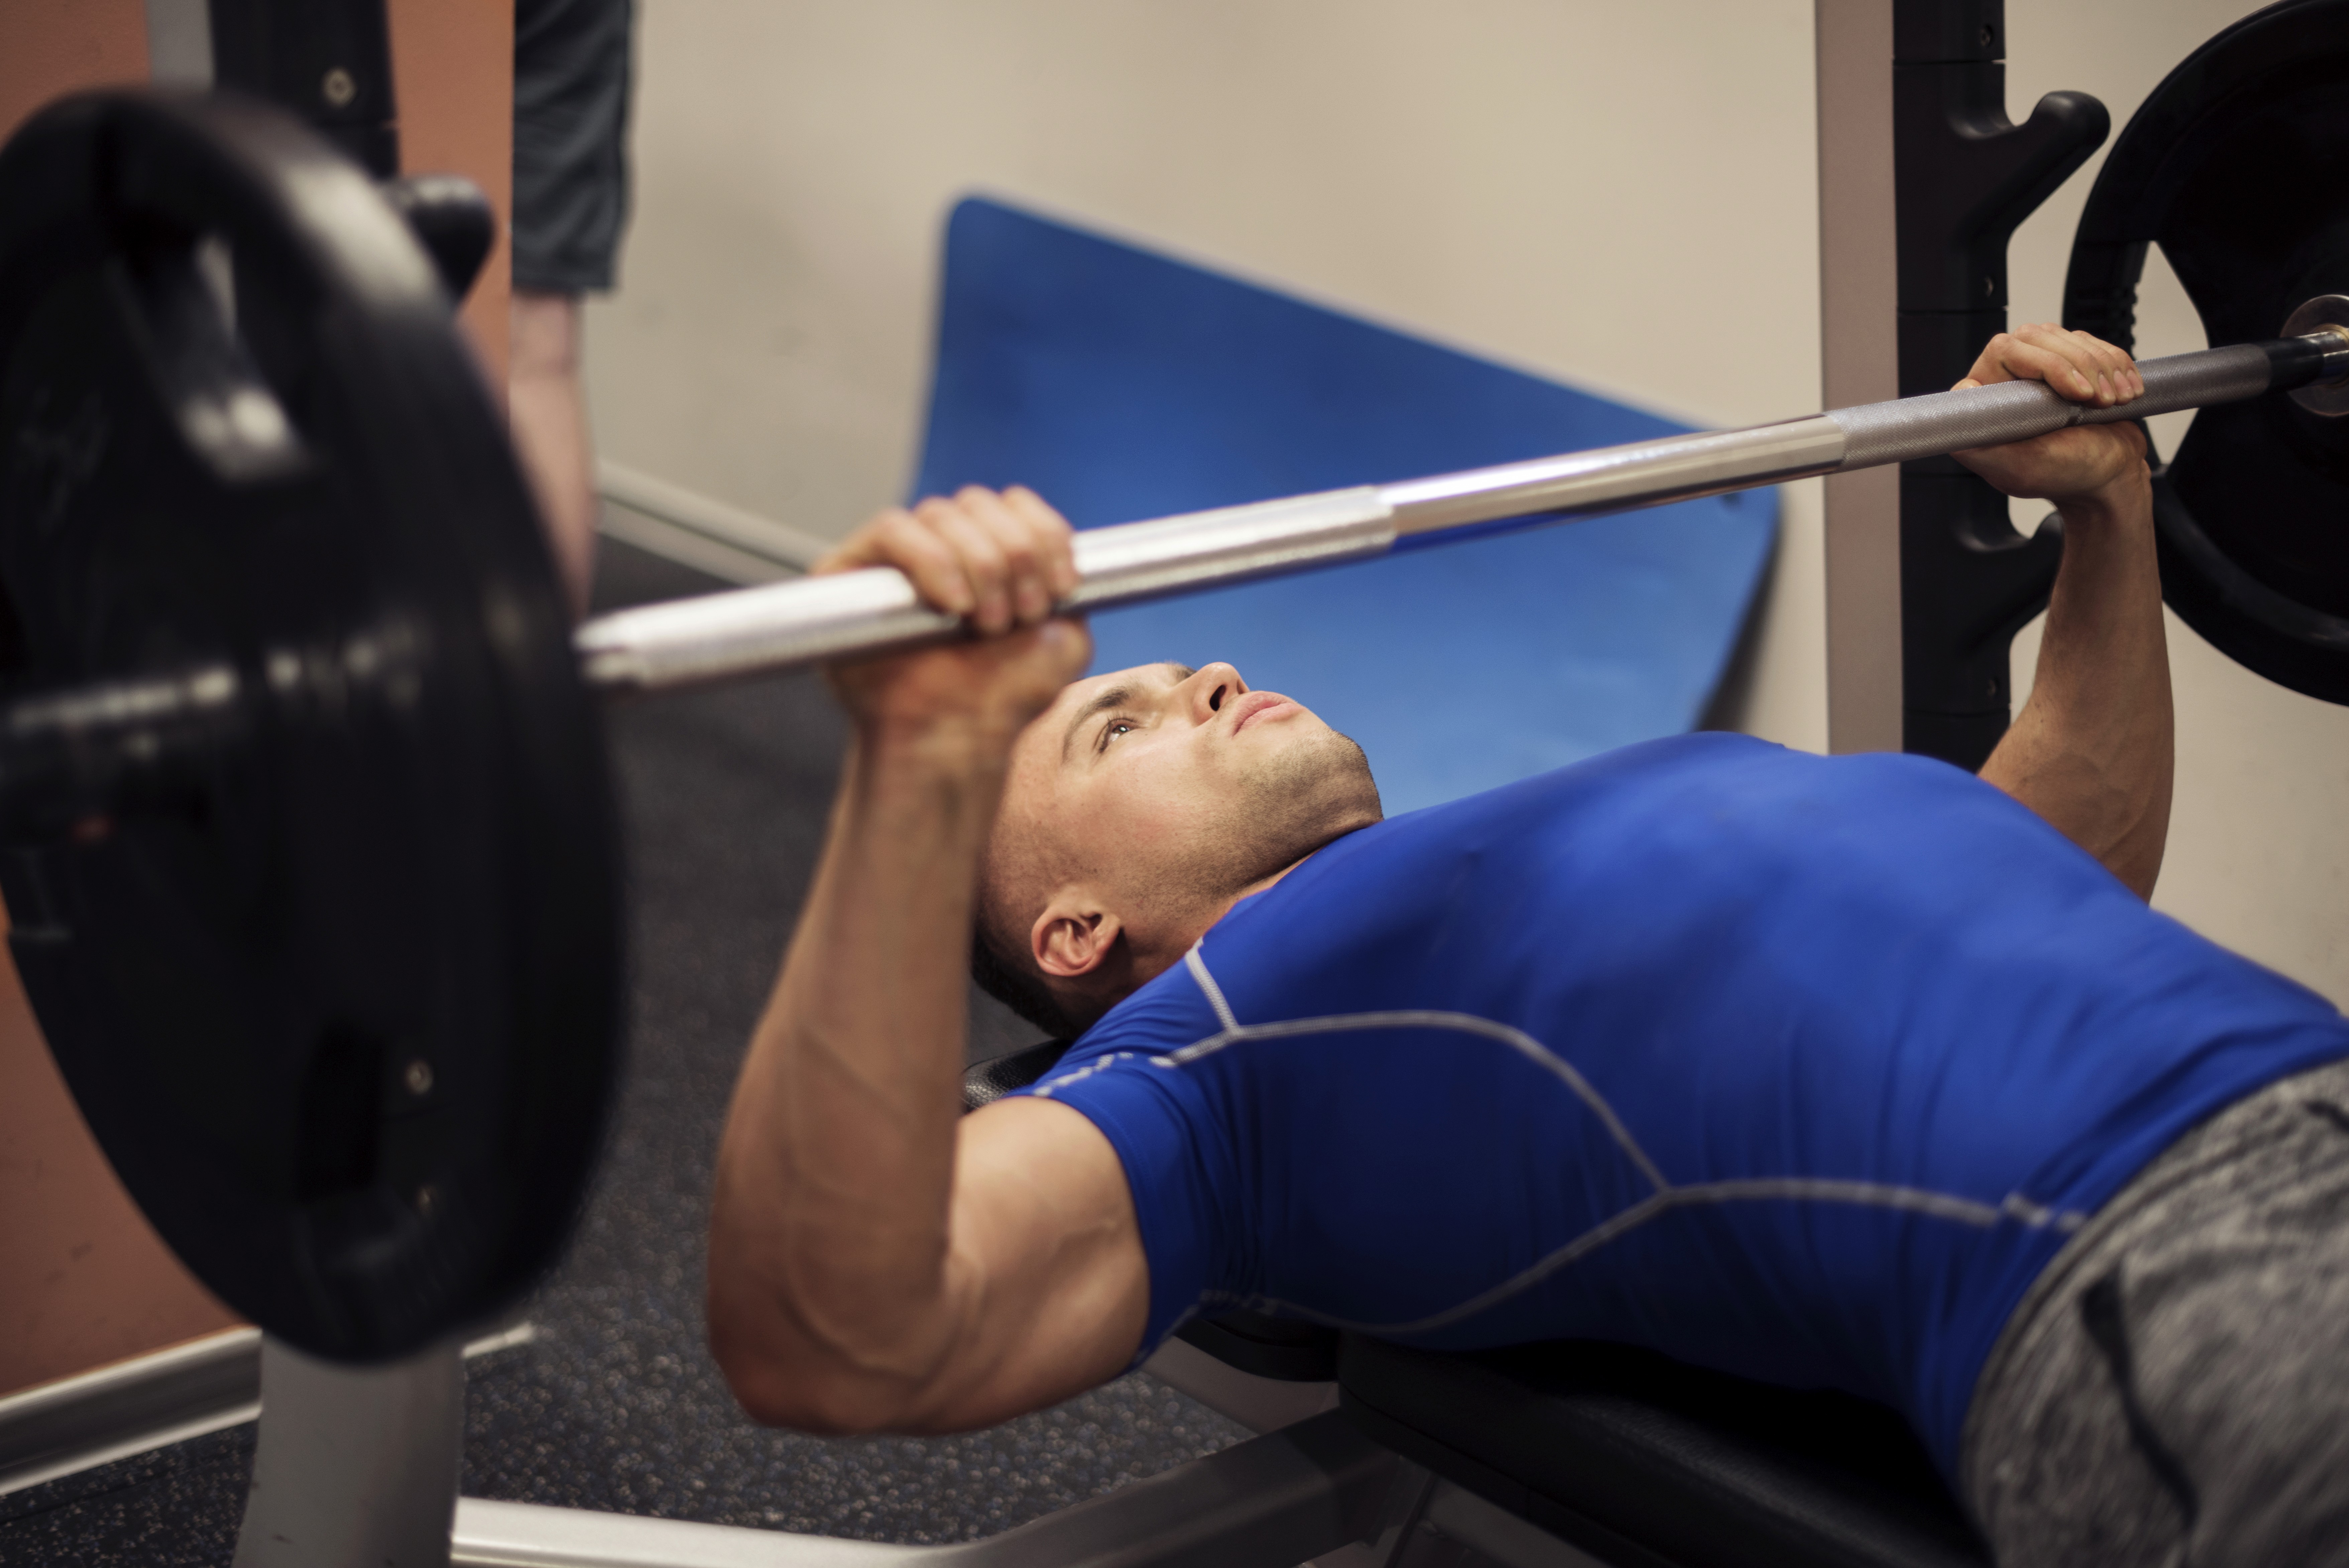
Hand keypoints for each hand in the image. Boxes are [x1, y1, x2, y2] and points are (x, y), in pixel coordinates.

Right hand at [817, 486, 1089, 743]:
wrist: (954, 744)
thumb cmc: (1000, 699)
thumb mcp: (1062, 641)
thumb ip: (1069, 590)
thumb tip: (1058, 552)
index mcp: (991, 556)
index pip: (1015, 504)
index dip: (1044, 534)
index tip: (1062, 589)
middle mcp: (942, 549)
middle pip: (980, 503)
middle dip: (1015, 556)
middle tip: (1019, 616)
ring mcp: (895, 559)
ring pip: (940, 513)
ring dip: (980, 565)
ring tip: (986, 625)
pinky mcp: (851, 570)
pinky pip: (891, 529)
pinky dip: (931, 560)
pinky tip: (952, 606)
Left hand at [1952, 325, 2149, 506]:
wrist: (2110, 475)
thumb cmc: (2066, 475)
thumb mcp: (2019, 468)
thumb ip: (1982, 443)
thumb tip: (1957, 403)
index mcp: (1986, 403)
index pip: (2005, 351)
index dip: (2047, 365)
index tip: (2076, 396)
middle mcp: (2009, 380)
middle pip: (2040, 337)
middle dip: (2082, 366)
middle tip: (2101, 402)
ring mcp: (2041, 368)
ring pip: (2069, 338)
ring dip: (2103, 368)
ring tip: (2113, 402)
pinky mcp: (2072, 363)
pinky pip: (2093, 344)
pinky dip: (2117, 365)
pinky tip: (2125, 392)